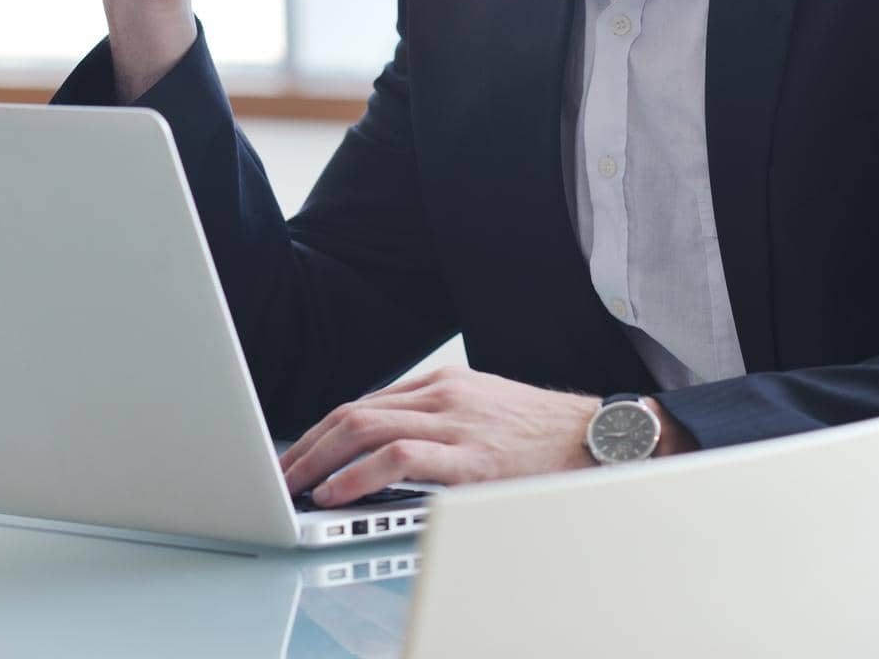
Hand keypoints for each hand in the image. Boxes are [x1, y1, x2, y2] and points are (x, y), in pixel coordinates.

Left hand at [279, 366, 604, 505]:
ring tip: (293, 486)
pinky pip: (397, 458)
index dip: (323, 432)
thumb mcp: (483, 414)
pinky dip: (356, 474)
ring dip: (318, 460)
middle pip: (353, 412)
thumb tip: (385, 453)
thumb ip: (439, 423)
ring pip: (364, 427)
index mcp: (444, 383)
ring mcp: (455, 421)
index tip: (298, 455)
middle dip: (308, 445)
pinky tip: (335, 493)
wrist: (598, 439)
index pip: (365, 403)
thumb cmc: (542, 437)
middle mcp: (443, 394)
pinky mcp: (470, 455)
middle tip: (280, 474)